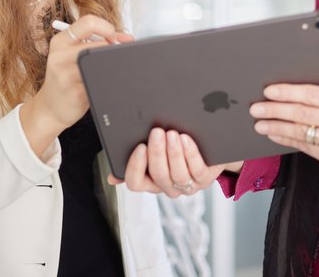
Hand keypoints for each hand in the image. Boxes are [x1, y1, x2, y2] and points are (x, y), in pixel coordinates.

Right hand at [20, 14, 132, 155]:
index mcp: (60, 41)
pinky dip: (108, 81)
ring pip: (100, 63)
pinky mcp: (75, 92)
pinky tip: (103, 84)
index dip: (107, 28)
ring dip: (112, 65)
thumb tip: (127, 39)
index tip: (113, 38)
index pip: (88, 22)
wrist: (50, 107)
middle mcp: (60, 55)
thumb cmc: (66, 77)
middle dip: (114, 48)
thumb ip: (96, 42)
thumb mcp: (73, 54)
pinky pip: (100, 82)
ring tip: (108, 70)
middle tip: (117, 55)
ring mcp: (66, 75)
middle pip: (98, 43)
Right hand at [108, 128, 226, 197]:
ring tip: (172, 133)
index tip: (140, 147)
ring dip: (173, 153)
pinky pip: (196, 170)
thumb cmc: (173, 144)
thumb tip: (112, 176)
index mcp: (149, 180)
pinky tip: (186, 140)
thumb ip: (136, 153)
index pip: (135, 182)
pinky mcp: (204, 180)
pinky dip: (190, 154)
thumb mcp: (153, 148)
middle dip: (157, 152)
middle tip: (157, 132)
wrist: (206, 147)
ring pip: (177, 174)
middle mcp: (167, 186)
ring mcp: (186, 186)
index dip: (136, 167)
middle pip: (158, 175)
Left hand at [249, 59, 318, 190]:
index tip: (270, 90)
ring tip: (259, 122)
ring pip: (300, 131)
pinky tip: (273, 134)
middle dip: (276, 109)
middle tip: (256, 107)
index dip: (289, 92)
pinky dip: (285, 139)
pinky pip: (303, 146)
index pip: (313, 94)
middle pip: (303, 113)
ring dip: (276, 126)